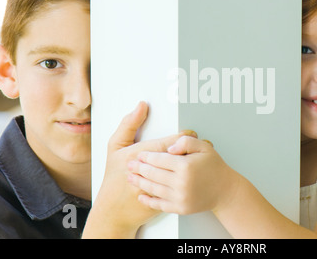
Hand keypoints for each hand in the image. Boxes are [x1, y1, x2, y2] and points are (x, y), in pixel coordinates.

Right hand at [82, 102, 195, 237]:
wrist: (113, 211)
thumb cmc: (114, 176)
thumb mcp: (115, 147)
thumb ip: (129, 124)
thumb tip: (141, 105)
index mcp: (139, 155)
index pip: (167, 142)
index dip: (182, 137)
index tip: (190, 133)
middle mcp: (150, 171)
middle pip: (178, 156)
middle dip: (192, 149)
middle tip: (201, 143)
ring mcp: (157, 188)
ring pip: (183, 173)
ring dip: (196, 164)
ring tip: (203, 156)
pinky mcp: (164, 201)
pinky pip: (183, 188)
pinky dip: (192, 181)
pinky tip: (196, 175)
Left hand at [127, 136, 240, 215]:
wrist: (224, 190)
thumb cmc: (214, 167)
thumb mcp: (203, 147)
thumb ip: (186, 141)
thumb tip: (169, 147)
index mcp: (185, 166)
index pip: (159, 159)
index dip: (147, 156)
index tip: (140, 154)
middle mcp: (182, 183)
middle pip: (153, 174)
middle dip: (139, 169)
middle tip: (130, 165)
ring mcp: (181, 197)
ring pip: (154, 189)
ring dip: (140, 183)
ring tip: (131, 177)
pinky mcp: (180, 208)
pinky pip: (160, 204)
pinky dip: (148, 200)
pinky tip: (142, 195)